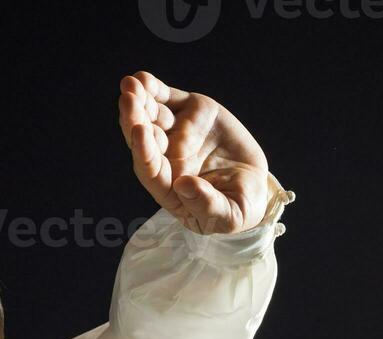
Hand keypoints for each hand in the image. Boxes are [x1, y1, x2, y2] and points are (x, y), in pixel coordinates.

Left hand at [117, 70, 272, 234]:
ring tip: (131, 84)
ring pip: (151, 116)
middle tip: (128, 99)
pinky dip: (153, 89)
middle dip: (134, 119)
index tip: (139, 130)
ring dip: (139, 101)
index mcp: (169, 187)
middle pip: (143, 139)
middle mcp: (167, 158)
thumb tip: (184, 185)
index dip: (143, 149)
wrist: (254, 188)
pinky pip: (165, 99)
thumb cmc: (238, 208)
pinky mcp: (189, 112)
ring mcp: (176, 134)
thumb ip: (207, 205)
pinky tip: (141, 79)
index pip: (150, 168)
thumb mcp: (229, 215)